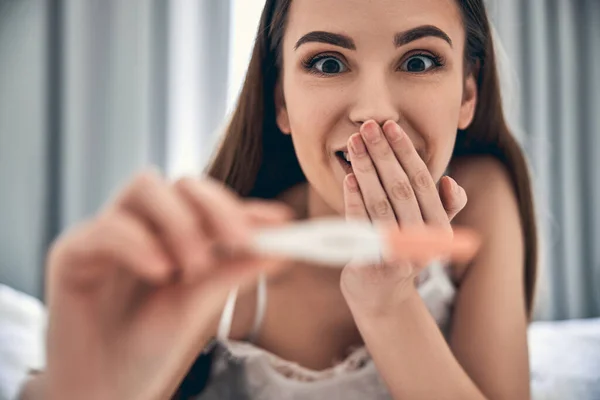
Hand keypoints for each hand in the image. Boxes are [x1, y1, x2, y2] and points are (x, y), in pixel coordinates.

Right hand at [44, 170, 291, 399]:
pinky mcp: (73, 252)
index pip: (210, 203)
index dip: (244, 206)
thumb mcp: (201, 304)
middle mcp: (144, 227)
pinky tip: (160, 272)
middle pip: (180, 184)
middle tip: (239, 239)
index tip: (280, 220)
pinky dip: (139, 243)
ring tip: (193, 268)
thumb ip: (236, 269)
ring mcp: (108, 234)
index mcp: (175, 236)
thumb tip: (285, 246)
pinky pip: (108, 226)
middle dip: (215, 206)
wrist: (106, 391)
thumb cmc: (152, 348)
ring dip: (179, 222)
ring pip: (145, 187)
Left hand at [340, 120, 466, 315]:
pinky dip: (354, 199)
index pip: (423, 181)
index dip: (406, 152)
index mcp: (439, 228)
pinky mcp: (370, 265)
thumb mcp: (429, 232)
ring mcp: (396, 255)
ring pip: (379, 203)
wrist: (381, 295)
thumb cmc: (402, 253)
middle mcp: (422, 242)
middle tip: (367, 127)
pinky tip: (348, 177)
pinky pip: (360, 225)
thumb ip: (444, 208)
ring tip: (353, 144)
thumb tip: (451, 182)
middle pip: (400, 189)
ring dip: (365, 170)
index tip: (391, 126)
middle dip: (383, 154)